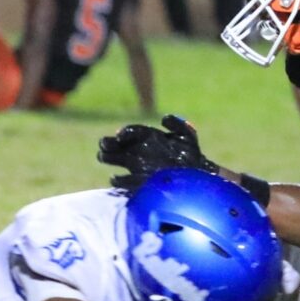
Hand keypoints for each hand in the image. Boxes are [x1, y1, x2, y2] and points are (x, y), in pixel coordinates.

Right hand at [98, 113, 218, 189]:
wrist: (196, 176)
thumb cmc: (191, 154)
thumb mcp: (186, 136)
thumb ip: (177, 125)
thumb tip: (163, 119)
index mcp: (149, 137)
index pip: (132, 132)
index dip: (125, 133)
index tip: (120, 136)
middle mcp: (140, 150)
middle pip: (119, 145)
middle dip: (109, 144)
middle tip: (104, 146)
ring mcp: (139, 166)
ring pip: (119, 160)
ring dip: (109, 158)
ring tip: (103, 156)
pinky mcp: (141, 181)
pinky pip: (127, 181)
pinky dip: (121, 180)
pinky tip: (115, 178)